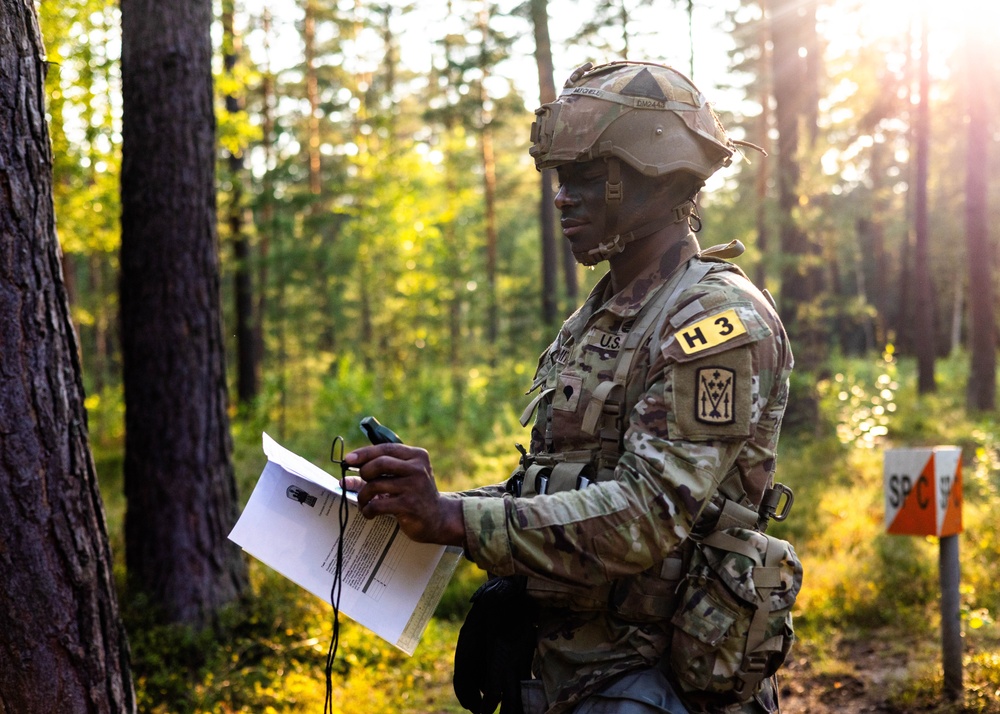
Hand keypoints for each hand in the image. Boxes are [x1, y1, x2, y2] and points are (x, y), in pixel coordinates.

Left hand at [343, 444, 464, 546]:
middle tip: (363, 483)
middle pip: (380, 463)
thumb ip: (376, 475)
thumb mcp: (400, 479)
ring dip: (363, 495)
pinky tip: (369, 513)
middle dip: (364, 472)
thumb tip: (345, 479)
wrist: (437, 518)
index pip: (386, 448)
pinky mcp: (409, 505)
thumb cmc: (414, 495)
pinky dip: (368, 509)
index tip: (349, 459)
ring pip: (375, 485)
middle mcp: (418, 468)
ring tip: (363, 502)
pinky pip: (378, 504)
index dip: (364, 453)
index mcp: (417, 456)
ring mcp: (414, 486)